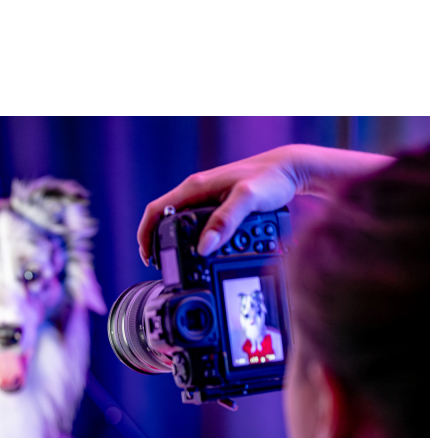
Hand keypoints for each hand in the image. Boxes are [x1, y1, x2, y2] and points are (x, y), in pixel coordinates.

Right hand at [136, 144, 394, 263]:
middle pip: (165, 220)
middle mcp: (197, 192)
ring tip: (183, 266)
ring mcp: (207, 199)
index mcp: (195, 188)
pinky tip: (205, 254)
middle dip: (160, 244)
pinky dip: (196, 241)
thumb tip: (203, 247)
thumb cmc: (271, 179)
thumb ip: (226, 221)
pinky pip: (198, 225)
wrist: (291, 170)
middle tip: (163, 267)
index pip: (156, 210)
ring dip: (179, 245)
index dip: (146, 234)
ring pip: (181, 225)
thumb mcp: (248, 199)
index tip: (147, 256)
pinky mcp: (217, 206)